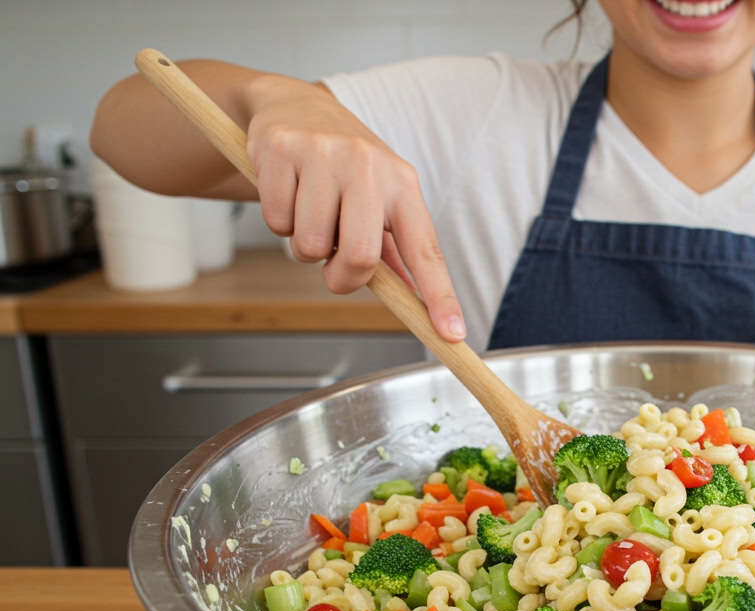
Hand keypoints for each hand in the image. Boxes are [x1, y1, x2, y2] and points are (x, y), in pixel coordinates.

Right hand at [245, 75, 465, 340]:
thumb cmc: (344, 166)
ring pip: (311, 245)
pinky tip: (288, 193)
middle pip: (360, 257)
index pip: (426, 251)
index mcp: (402, 184)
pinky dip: (278, 222)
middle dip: (341, 278)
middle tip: (333, 266)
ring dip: (306, 247)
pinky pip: (276, 222)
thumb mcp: (378, 197)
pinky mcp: (282, 150)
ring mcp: (324, 155)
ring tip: (310, 213)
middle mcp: (369, 165)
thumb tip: (415, 303)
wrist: (294, 105)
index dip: (439, 296)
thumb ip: (393, 251)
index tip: (451, 334)